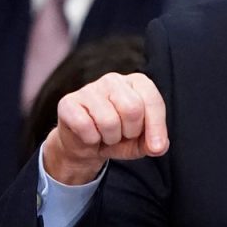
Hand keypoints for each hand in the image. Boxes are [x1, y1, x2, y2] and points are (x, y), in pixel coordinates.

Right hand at [44, 72, 168, 184]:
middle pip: (132, 109)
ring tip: (106, 135)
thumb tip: (158, 146)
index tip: (156, 147)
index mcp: (136, 82)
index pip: (152, 100)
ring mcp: (89, 88)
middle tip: (122, 135)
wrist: (85, 144)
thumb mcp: (141, 142)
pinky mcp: (68, 102)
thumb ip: (156, 143)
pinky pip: (86, 127)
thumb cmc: (118, 137)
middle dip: (130, 132)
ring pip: (109, 121)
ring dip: (110, 138)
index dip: (156, 127)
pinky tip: (89, 134)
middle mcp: (113, 80)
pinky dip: (91, 140)